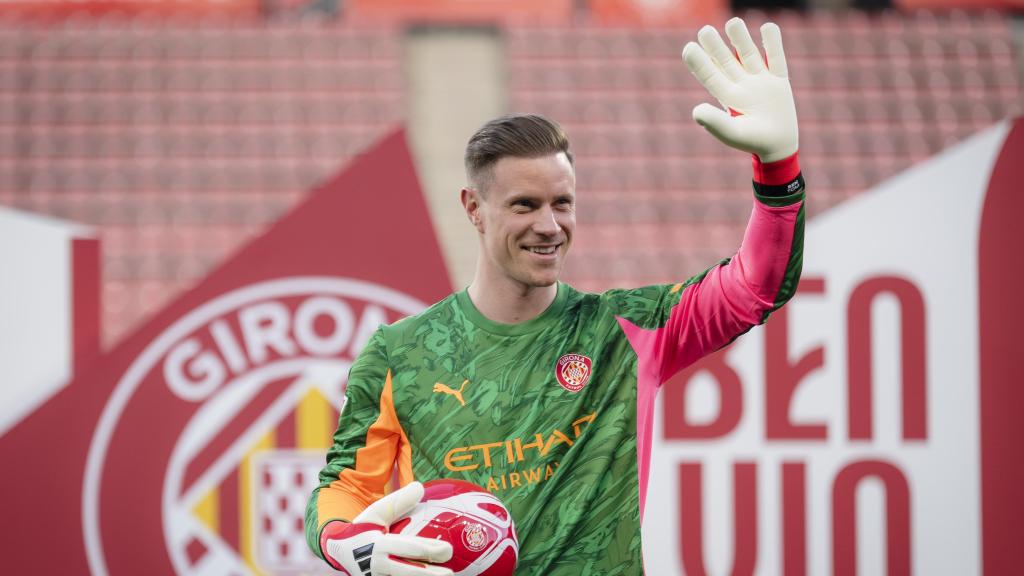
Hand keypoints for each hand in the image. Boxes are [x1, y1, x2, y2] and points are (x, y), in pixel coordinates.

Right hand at [320, 481, 453, 575]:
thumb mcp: (375, 513)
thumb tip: (420, 487)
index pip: (408, 549)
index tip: (448, 550)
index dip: (429, 549)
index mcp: (379, 545)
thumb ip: (398, 502)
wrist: (337, 551)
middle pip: (409, 572)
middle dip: (431, 573)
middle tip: (450, 572)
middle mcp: (379, 565)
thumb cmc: (362, 529)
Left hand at [682, 17, 797, 162]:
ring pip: (749, 55)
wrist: (778, 146)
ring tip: (732, 22)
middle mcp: (741, 85)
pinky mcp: (779, 81)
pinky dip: (773, 43)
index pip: (710, 76)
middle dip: (715, 46)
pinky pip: (776, 58)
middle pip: (726, 61)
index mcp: (727, 97)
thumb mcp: (731, 133)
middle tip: (704, 31)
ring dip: (741, 39)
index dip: (699, 62)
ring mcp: (760, 81)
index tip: (688, 48)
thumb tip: (696, 110)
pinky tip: (767, 27)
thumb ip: (714, 122)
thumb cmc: (751, 141)